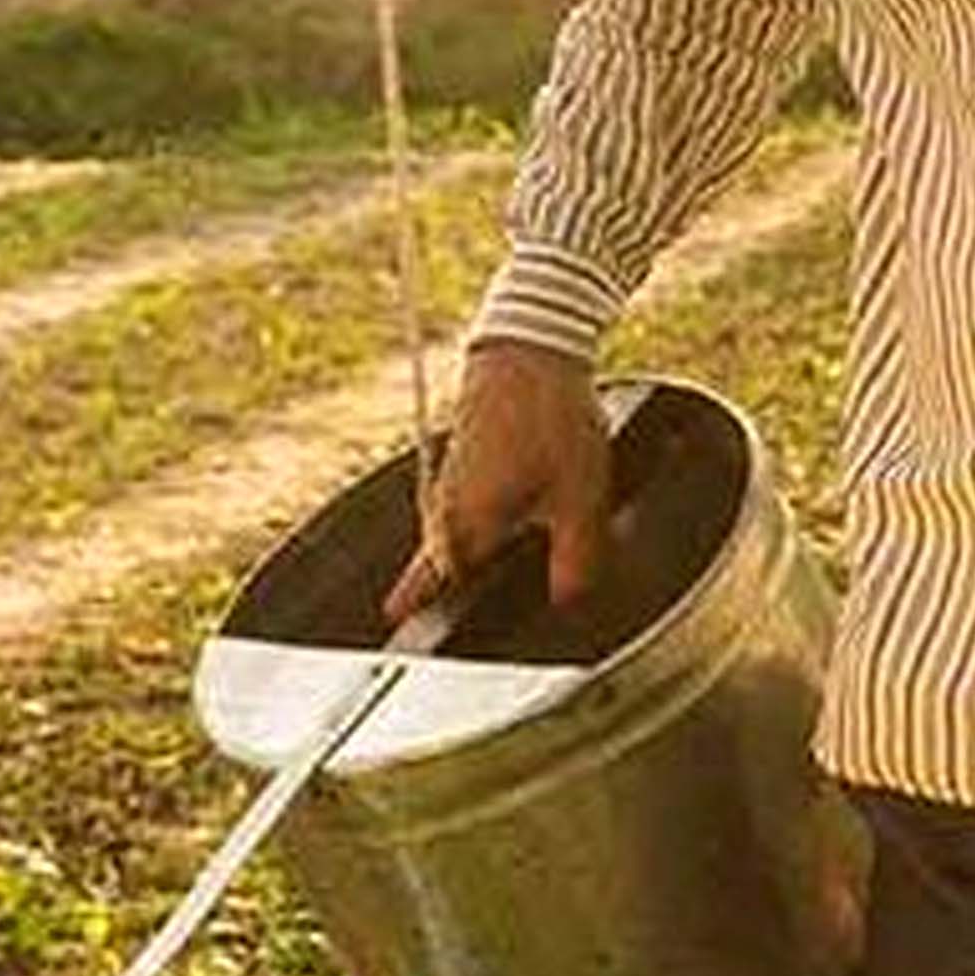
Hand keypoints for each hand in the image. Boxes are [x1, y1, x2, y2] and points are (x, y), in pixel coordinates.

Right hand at [395, 339, 613, 629]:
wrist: (530, 346)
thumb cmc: (551, 418)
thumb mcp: (580, 498)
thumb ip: (575, 559)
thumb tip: (566, 604)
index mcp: (467, 522)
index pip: (430, 582)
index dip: (416, 607)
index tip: (394, 629)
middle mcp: (448, 502)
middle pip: (440, 562)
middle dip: (437, 590)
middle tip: (421, 616)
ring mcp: (452, 476)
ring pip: (452, 532)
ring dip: (458, 556)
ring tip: (471, 582)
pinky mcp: (466, 455)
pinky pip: (463, 506)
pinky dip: (473, 524)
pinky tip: (503, 527)